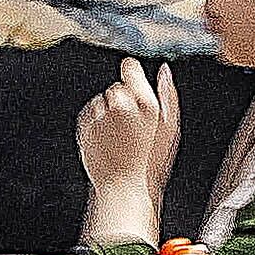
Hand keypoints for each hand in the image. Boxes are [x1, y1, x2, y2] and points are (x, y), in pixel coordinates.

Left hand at [77, 59, 178, 245]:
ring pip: (102, 103)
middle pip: (117, 88)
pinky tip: (110, 142)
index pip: (129, 67)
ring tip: (122, 137)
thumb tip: (164, 70)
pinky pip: (90, 117)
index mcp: (142, 102)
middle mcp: (118, 105)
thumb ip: (167, 94)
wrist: (123, 187)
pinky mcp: (84, 127)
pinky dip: (98, 125)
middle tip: (135, 125)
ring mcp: (99, 116)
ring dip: (110, 113)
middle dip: (124, 101)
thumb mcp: (170, 127)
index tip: (134, 82)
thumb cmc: (150, 162)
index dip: (133, 74)